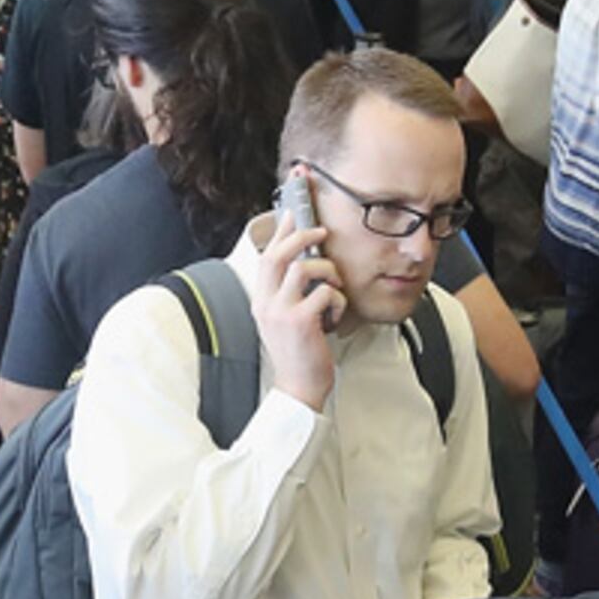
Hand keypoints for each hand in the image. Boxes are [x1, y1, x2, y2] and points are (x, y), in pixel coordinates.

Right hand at [248, 204, 343, 410]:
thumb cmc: (300, 353)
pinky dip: (337, 300)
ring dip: (327, 272)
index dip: (280, 230)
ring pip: (305, 268)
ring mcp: (281, 311)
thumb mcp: (286, 319)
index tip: (292, 210)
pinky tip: (335, 317)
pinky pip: (325, 292)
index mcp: (262, 300)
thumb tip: (307, 262)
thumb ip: (290, 293)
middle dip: (301, 235)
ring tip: (334, 288)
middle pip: (278, 254)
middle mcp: (266, 303)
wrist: (299, 388)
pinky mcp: (300, 321)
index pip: (267, 255)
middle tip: (320, 230)